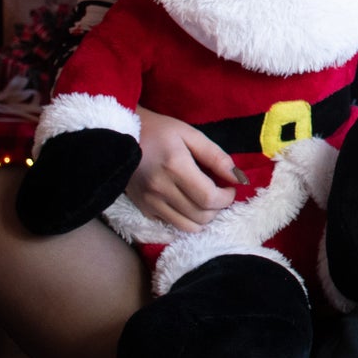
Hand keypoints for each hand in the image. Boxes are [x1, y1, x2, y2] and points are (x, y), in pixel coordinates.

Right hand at [128, 108, 244, 232]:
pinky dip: (186, 219)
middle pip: (201, 216)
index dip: (226, 197)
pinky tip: (187, 203)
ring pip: (188, 227)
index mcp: (175, 167)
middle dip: (218, 207)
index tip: (230, 188)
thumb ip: (215, 156)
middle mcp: (161, 189)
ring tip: (205, 200)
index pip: (209, 198)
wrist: (119, 135)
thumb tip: (238, 177)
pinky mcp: (144, 209)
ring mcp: (150, 202)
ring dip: (203, 217)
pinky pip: (172, 224)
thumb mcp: (189, 134)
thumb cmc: (158, 131)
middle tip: (219, 192)